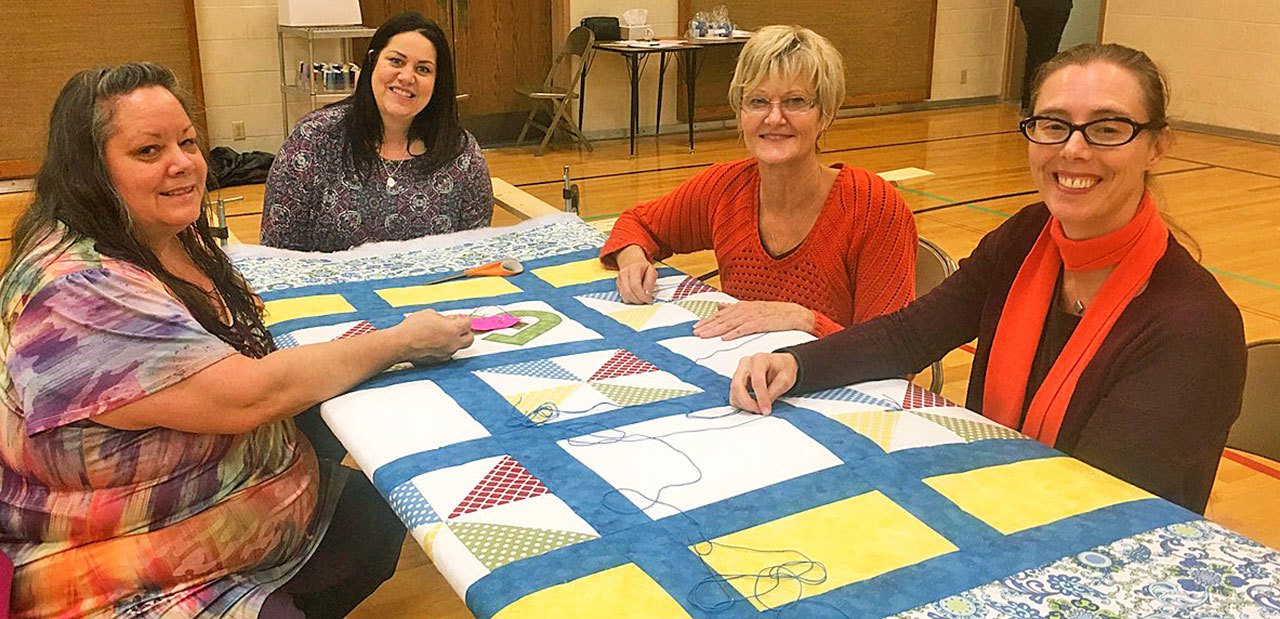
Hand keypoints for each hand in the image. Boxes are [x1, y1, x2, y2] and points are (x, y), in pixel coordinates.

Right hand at [393, 310, 473, 362]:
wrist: (401, 343)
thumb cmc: (413, 328)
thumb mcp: (430, 314)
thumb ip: (443, 317)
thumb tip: (449, 319)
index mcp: (453, 330)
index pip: (468, 324)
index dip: (465, 319)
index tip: (461, 317)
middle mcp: (453, 343)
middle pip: (470, 339)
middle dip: (466, 332)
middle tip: (458, 327)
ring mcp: (446, 353)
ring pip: (458, 347)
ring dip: (454, 340)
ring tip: (442, 334)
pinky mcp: (439, 360)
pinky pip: (447, 353)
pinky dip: (445, 347)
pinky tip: (435, 342)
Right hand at [615, 245, 656, 303]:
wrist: (632, 261)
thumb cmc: (643, 267)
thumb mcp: (652, 271)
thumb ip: (650, 282)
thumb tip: (647, 294)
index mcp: (634, 269)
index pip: (635, 286)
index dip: (642, 295)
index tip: (649, 300)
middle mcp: (624, 274)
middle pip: (628, 292)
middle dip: (638, 300)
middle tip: (645, 301)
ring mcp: (619, 279)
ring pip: (624, 296)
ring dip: (634, 301)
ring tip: (641, 299)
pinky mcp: (617, 285)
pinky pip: (622, 296)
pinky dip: (630, 299)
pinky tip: (636, 296)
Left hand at [692, 301, 814, 339]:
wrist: (792, 313)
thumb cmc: (772, 312)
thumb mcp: (751, 307)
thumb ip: (733, 308)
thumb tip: (719, 306)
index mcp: (741, 306)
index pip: (720, 314)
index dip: (707, 321)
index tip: (696, 327)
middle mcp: (744, 310)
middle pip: (722, 319)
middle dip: (707, 326)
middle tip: (695, 332)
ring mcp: (752, 316)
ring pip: (729, 324)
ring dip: (715, 330)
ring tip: (704, 335)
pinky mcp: (760, 323)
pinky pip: (744, 329)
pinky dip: (734, 333)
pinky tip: (725, 338)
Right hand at [730, 352, 797, 414]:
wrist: (780, 365)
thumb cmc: (783, 368)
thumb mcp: (785, 380)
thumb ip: (773, 392)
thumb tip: (763, 405)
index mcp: (760, 359)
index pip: (757, 381)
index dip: (761, 398)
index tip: (766, 409)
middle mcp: (746, 363)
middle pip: (738, 385)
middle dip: (747, 402)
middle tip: (759, 411)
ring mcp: (739, 371)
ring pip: (734, 391)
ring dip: (744, 404)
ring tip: (758, 408)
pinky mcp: (736, 380)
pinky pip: (733, 395)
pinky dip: (741, 403)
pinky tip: (752, 405)